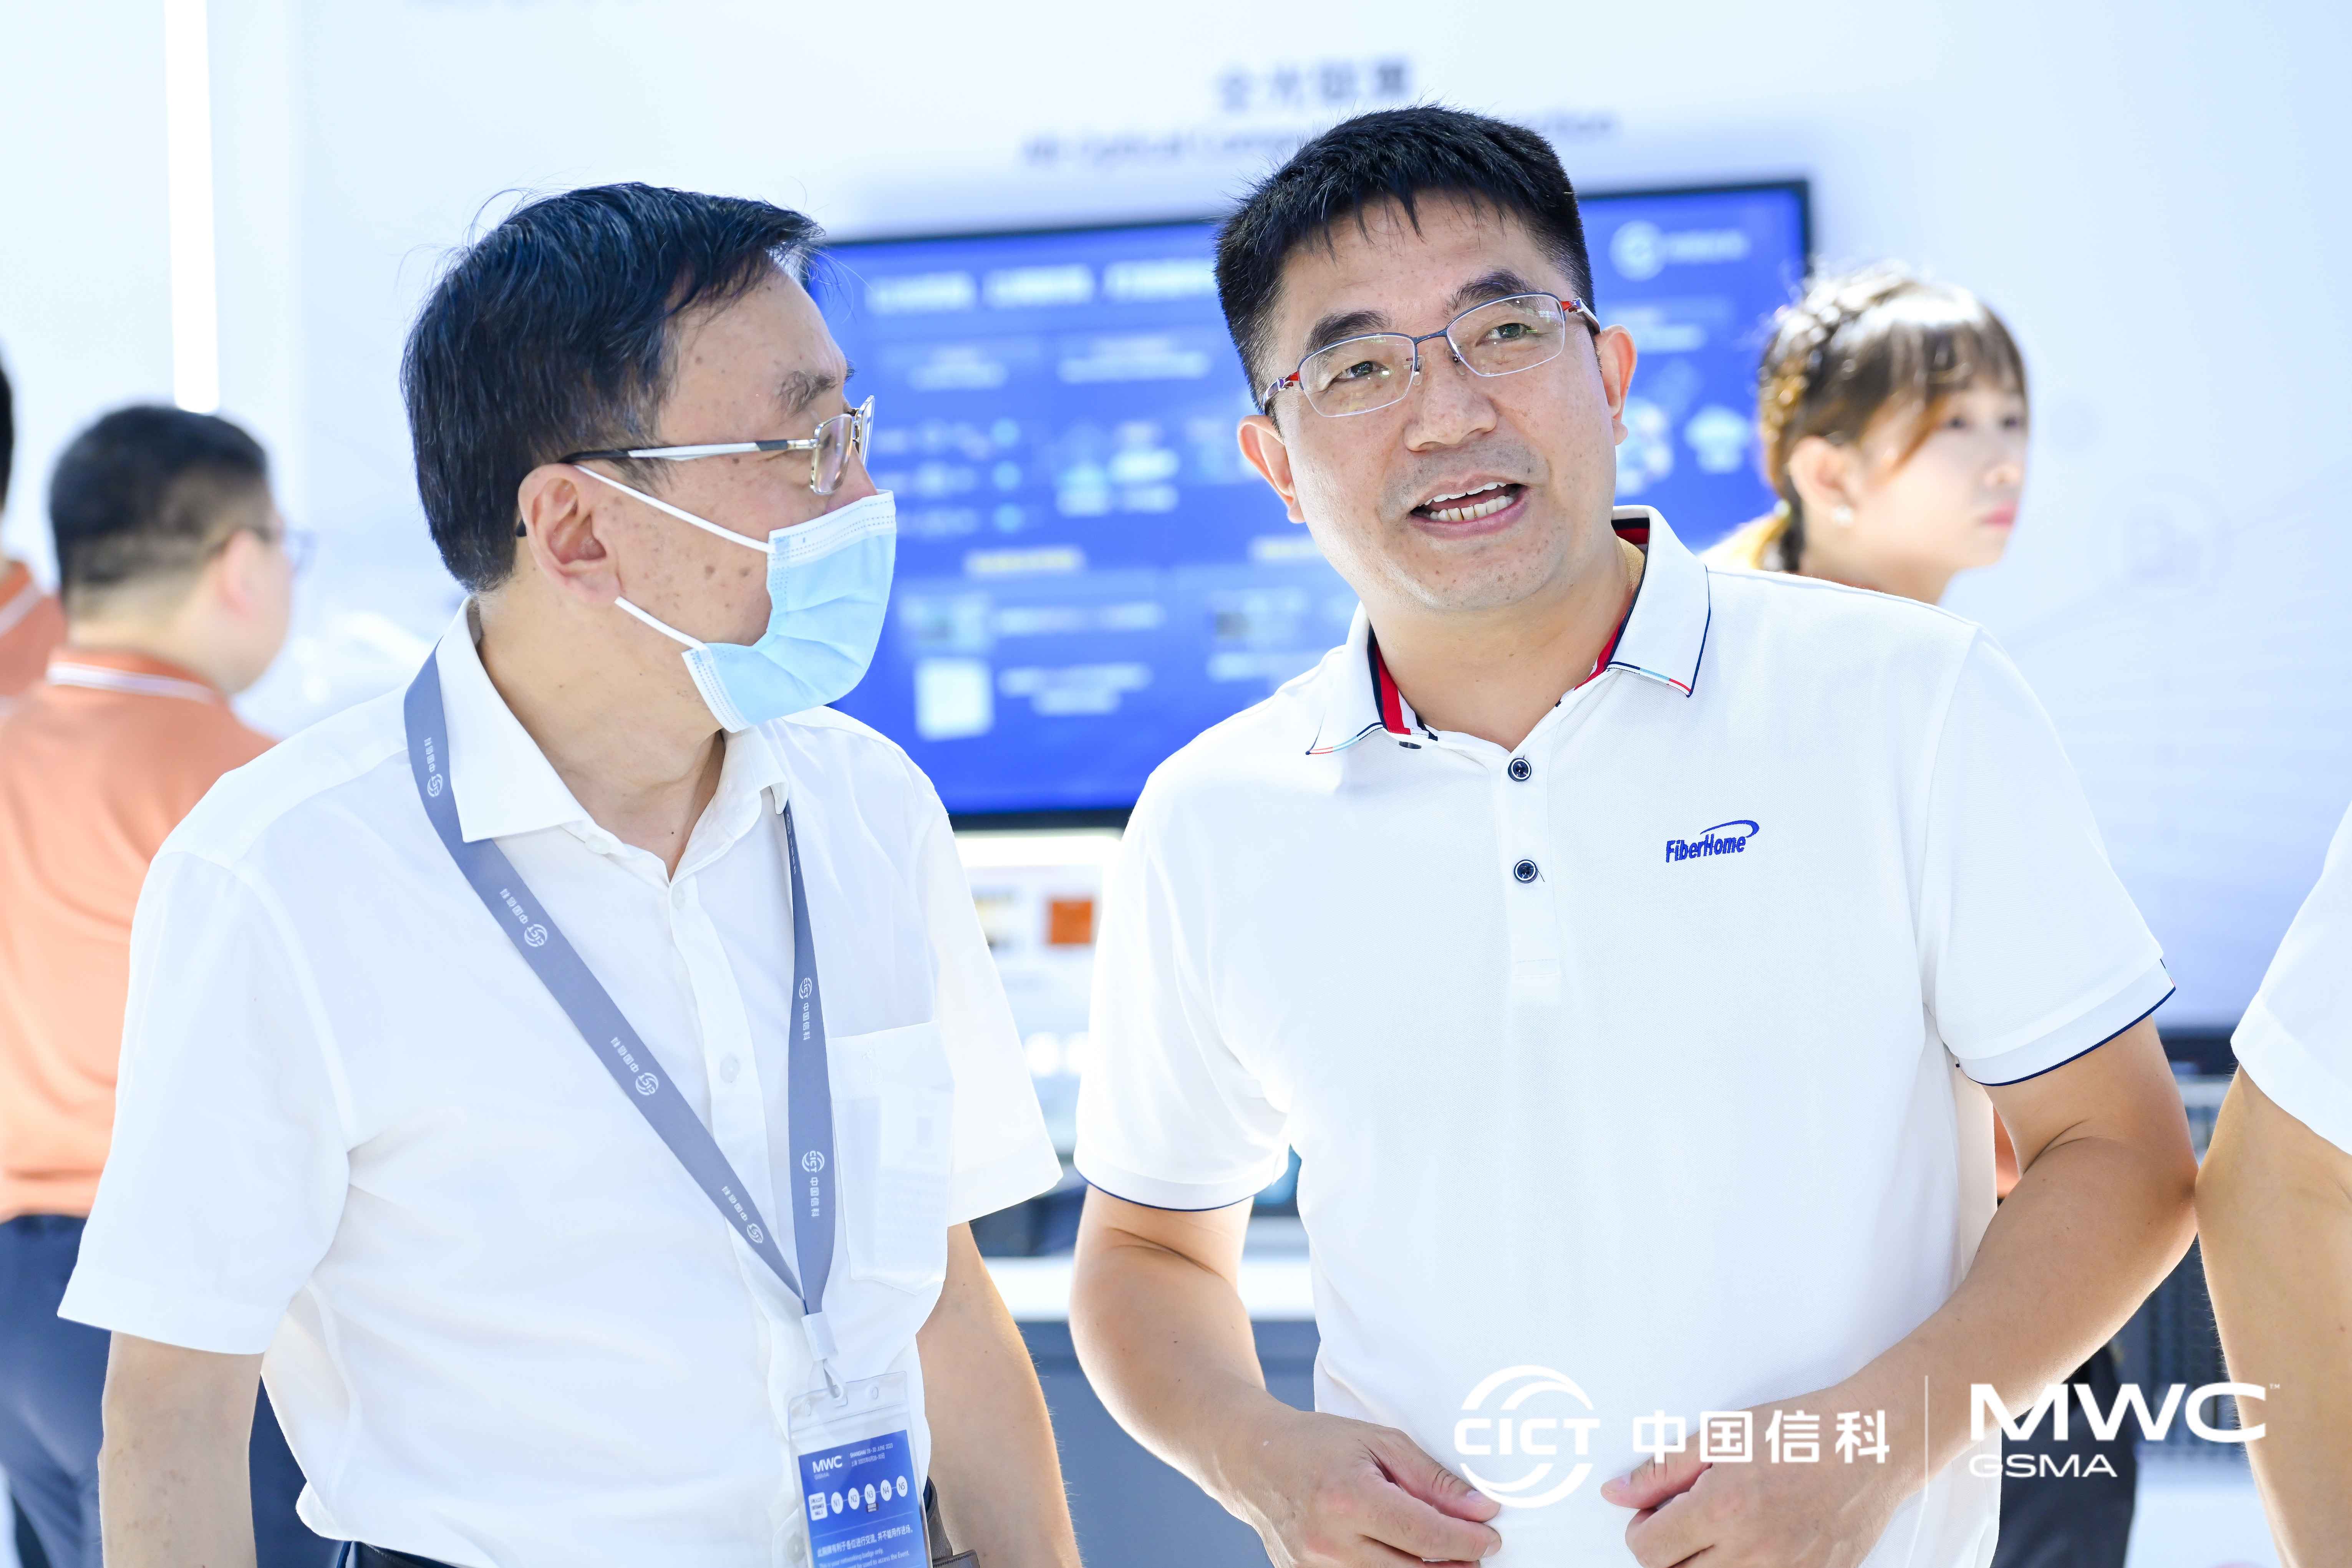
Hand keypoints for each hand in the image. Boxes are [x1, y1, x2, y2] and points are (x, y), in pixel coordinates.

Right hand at [1214, 1402, 1502, 1566]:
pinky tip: (1402, 1557)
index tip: (1493, 1538)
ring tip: (1443, 1556)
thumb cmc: (1319, 1443)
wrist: (1254, 1460)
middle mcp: (1328, 1542)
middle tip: (1475, 1550)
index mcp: (1348, 1498)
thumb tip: (1483, 1511)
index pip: (1424, 1534)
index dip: (1467, 1541)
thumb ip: (1433, 1480)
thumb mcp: (1381, 1442)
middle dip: (1454, 1565)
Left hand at [1598, 1388, 1907, 1567]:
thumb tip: (1617, 1493)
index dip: (1640, 1532)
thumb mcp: (1721, 1437)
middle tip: (1681, 1524)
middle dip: (1667, 1554)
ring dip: (1704, 1565)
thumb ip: (1663, 1470)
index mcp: (1723, 1509)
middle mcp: (1753, 1551)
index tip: (1650, 1516)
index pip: (1649, 1551)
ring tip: (1717, 1533)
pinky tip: (1752, 1546)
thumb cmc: (1800, 1433)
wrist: (1870, 1445)